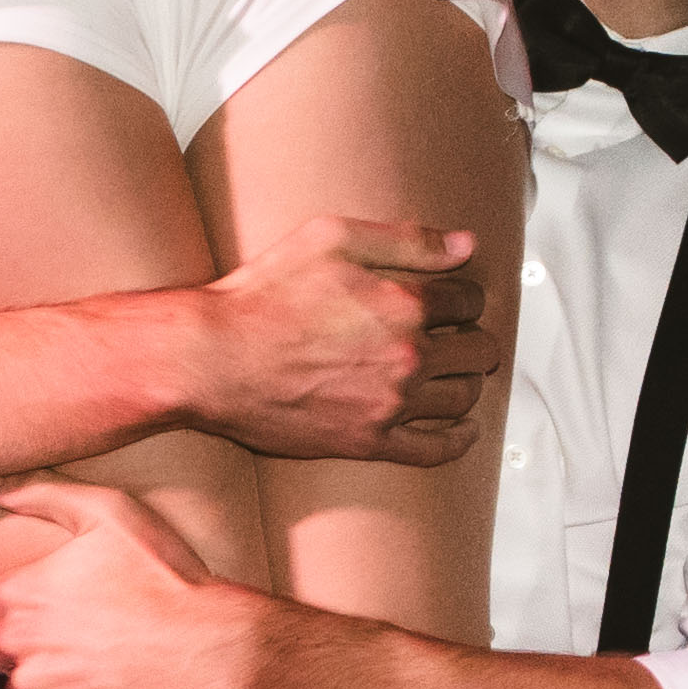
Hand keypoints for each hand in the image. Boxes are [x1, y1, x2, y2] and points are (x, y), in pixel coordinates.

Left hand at [0, 480, 277, 688]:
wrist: (213, 646)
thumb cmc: (167, 578)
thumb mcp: (110, 513)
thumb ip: (42, 493)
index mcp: (23, 591)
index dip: (7, 610)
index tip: (43, 610)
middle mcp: (20, 641)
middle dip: (16, 649)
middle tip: (67, 641)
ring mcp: (37, 686)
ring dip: (39, 684)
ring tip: (87, 669)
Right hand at [178, 213, 492, 464]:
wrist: (208, 361)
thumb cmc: (260, 297)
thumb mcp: (330, 239)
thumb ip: (406, 240)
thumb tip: (465, 244)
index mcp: (404, 305)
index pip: (470, 300)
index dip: (463, 297)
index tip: (451, 301)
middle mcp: (406, 358)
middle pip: (478, 351)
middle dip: (472, 338)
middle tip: (457, 336)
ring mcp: (390, 404)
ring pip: (464, 397)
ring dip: (466, 382)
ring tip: (452, 373)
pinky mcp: (367, 442)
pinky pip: (436, 449)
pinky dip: (459, 438)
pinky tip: (462, 427)